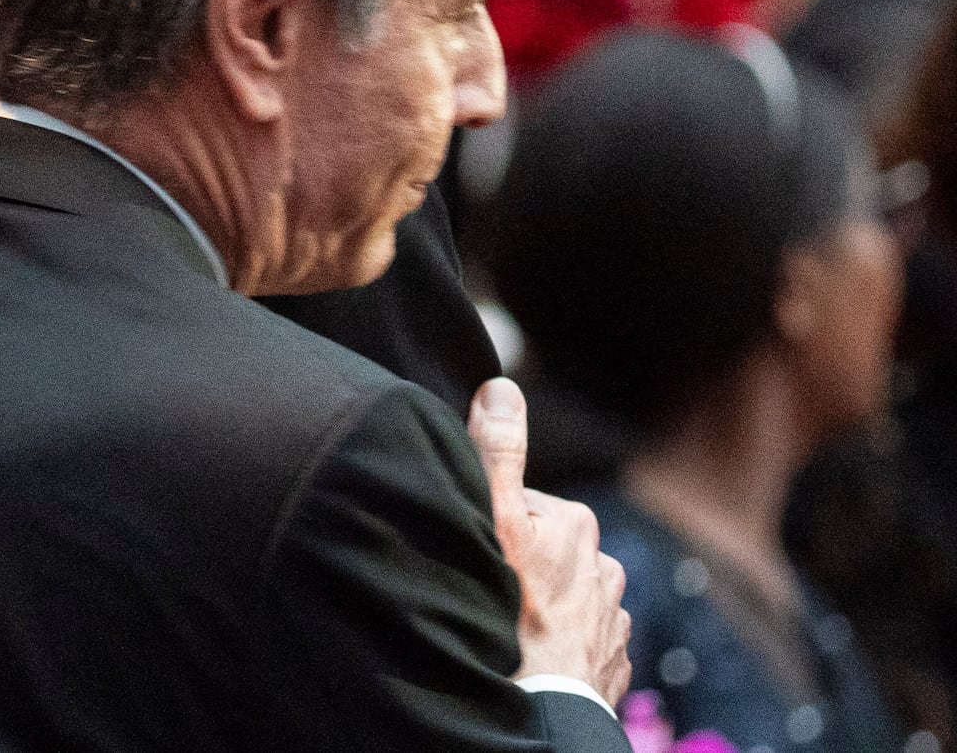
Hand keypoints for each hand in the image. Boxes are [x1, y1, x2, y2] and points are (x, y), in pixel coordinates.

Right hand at [470, 378, 631, 703]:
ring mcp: (614, 617)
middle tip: (488, 591)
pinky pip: (581, 640)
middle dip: (520, 566)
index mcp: (578, 523)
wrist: (546, 705)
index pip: (523, 507)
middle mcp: (606, 565)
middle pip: (546, 551)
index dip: (492, 526)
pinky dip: (560, 644)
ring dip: (541, 607)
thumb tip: (502, 386)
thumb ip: (497, 452)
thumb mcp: (494, 521)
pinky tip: (534, 655)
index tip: (476, 552)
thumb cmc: (512, 611)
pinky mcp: (614, 660)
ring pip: (565, 597)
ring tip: (508, 628)